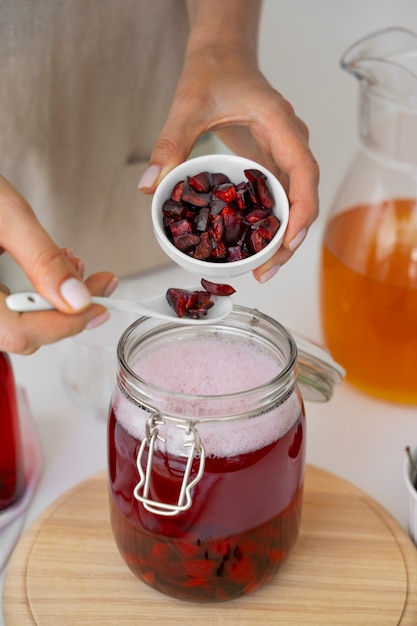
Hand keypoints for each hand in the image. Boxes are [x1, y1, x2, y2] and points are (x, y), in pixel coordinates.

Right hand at [0, 176, 117, 353]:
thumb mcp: (8, 216)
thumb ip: (42, 259)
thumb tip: (76, 298)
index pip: (19, 333)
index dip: (64, 325)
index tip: (98, 308)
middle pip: (24, 331)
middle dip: (67, 308)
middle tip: (97, 282)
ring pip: (23, 322)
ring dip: (56, 298)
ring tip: (70, 263)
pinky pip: (14, 306)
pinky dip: (40, 290)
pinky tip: (51, 266)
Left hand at [139, 0, 318, 282]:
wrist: (223, 54)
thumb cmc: (213, 71)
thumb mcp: (187, 105)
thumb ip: (169, 144)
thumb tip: (148, 187)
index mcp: (280, 125)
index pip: (304, 173)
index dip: (301, 211)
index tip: (287, 242)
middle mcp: (290, 141)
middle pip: (303, 197)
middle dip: (290, 238)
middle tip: (265, 271)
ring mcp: (283, 153)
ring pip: (295, 201)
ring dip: (282, 236)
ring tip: (261, 267)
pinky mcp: (272, 161)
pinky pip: (279, 196)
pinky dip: (269, 222)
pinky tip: (252, 244)